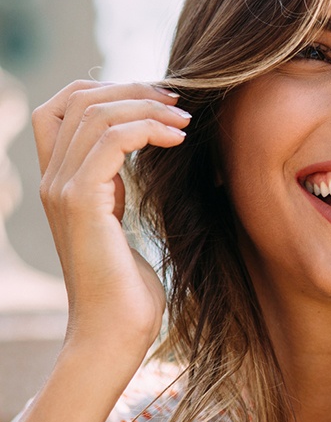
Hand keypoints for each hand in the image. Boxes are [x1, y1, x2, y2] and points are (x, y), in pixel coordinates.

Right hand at [32, 80, 189, 360]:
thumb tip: (143, 151)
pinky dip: (148, 128)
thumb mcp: (119, 221)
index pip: (62, 107)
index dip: (107, 89)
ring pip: (95, 112)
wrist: (115, 332)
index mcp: (60, 181)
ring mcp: (62, 189)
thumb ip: (116, 186)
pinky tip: (178, 139)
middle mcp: (53, 179)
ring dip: (147, 106)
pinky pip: (111, 140)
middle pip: (78, 98)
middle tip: (178, 101)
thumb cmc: (126, 287)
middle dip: (132, 89)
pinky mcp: (81, 202)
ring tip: (185, 121)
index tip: (158, 99)